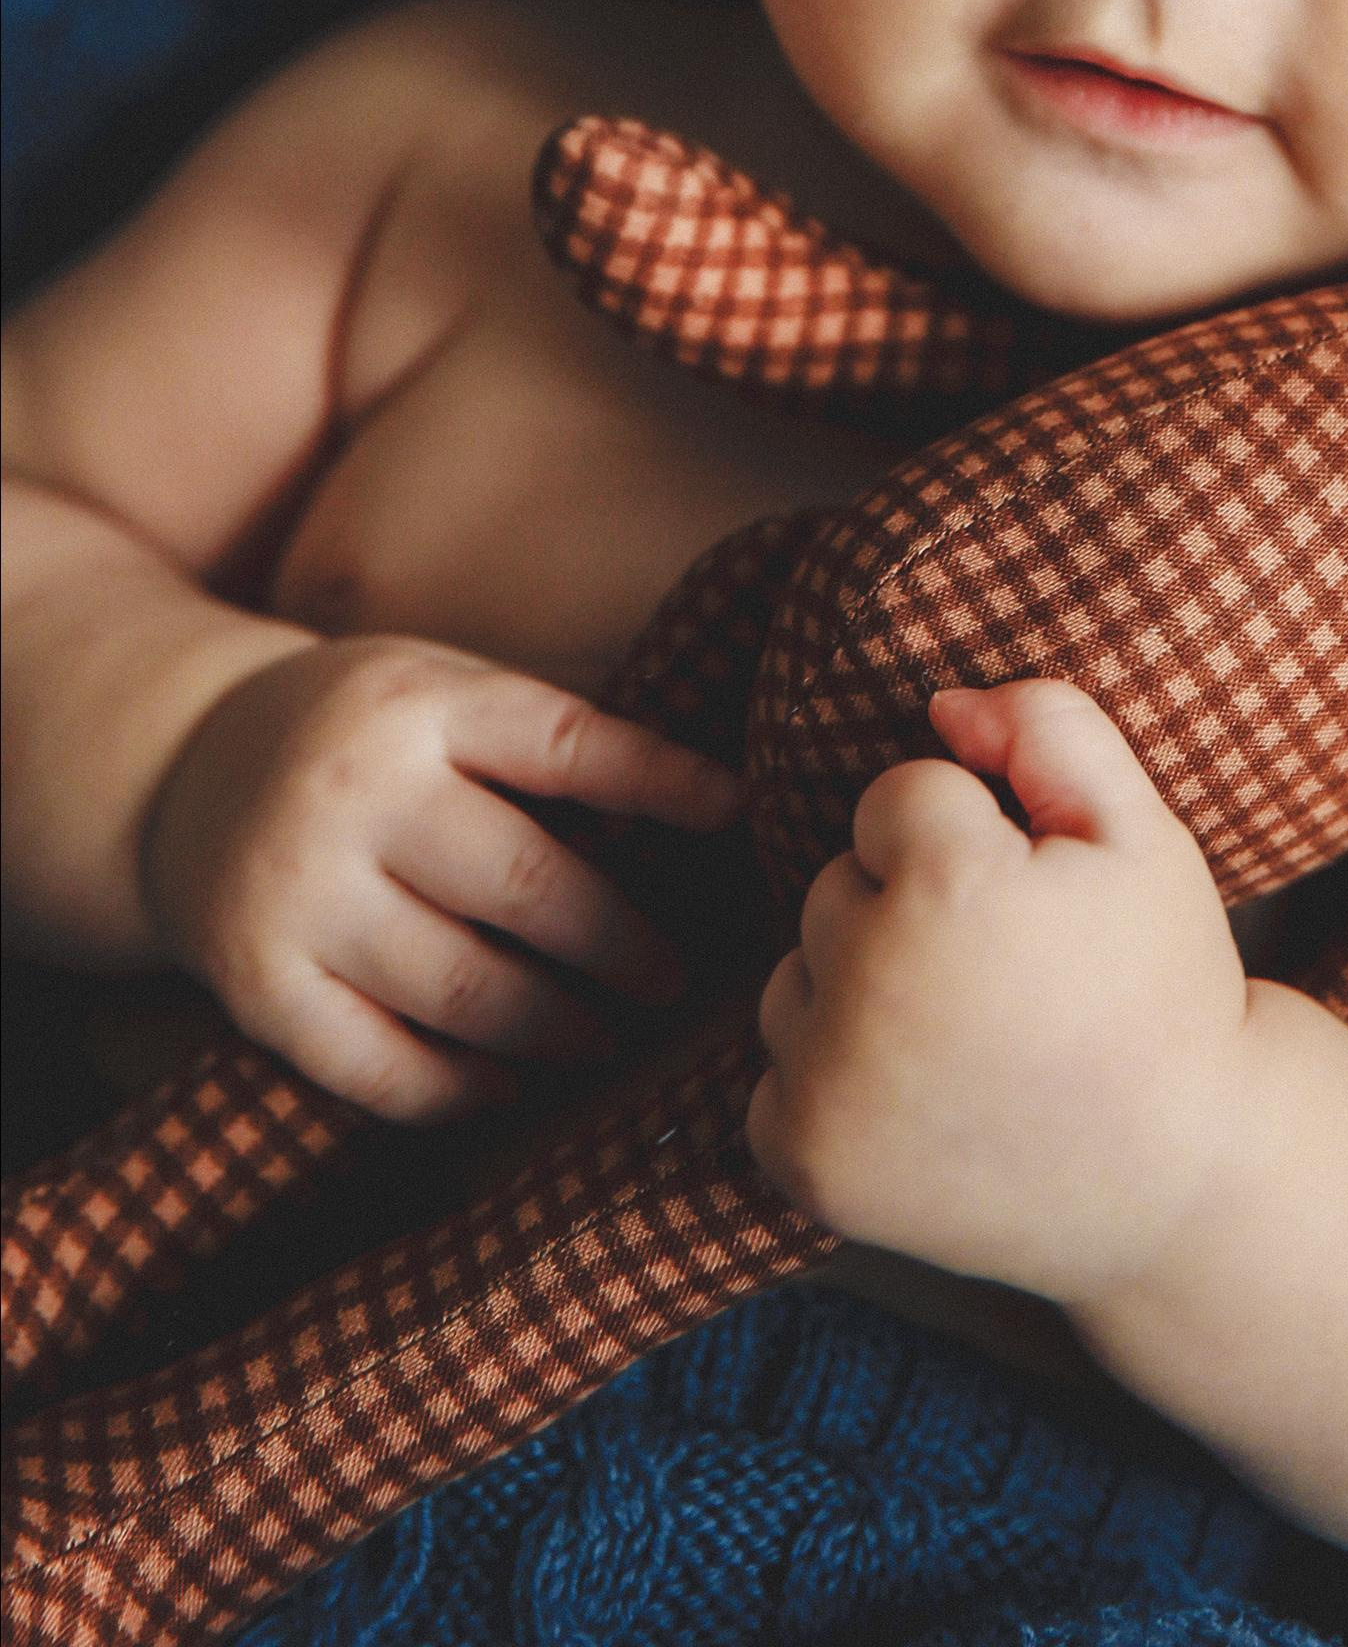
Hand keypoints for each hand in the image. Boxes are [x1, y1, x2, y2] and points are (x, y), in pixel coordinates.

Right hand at [140, 634, 742, 1118]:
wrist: (181, 767)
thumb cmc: (363, 729)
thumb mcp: (442, 688)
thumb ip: (548, 733)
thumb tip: (708, 796)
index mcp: (418, 704)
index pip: (564, 744)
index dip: (660, 779)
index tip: (740, 811)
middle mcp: (355, 795)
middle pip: (525, 887)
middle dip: (620, 944)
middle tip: (675, 978)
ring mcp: (298, 897)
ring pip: (462, 990)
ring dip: (557, 1026)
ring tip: (611, 1036)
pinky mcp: (258, 988)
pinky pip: (378, 1064)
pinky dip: (461, 1087)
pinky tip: (515, 1081)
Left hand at [748, 680, 1252, 1304]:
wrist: (1182, 1184)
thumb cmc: (1163, 990)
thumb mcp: (1142, 834)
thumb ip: (1049, 728)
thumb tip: (942, 705)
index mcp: (947, 890)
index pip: (895, 798)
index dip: (975, 838)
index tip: (1032, 903)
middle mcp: (867, 990)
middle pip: (837, 886)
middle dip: (908, 909)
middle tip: (1007, 978)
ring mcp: (827, 1090)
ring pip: (796, 978)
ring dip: (859, 992)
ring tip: (967, 1039)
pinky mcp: (805, 1167)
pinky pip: (775, 1078)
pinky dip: (832, 1084)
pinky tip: (925, 1101)